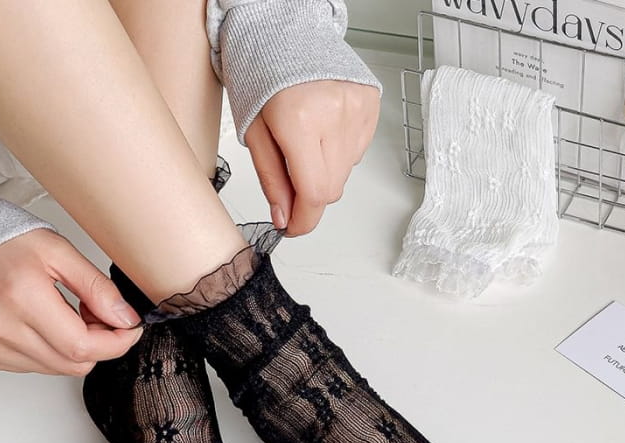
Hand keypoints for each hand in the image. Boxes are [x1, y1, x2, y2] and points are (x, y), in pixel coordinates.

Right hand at [0, 228, 142, 374]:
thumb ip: (98, 288)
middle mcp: (2, 329)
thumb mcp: (60, 253)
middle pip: (74, 363)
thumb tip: (126, 318)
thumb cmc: (7, 243)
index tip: (129, 328)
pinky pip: (36, 366)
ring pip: (58, 368)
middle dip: (100, 343)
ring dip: (77, 348)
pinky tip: (49, 325)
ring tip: (69, 314)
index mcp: (22, 299)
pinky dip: (54, 350)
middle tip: (97, 314)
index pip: (83, 346)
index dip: (117, 342)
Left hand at [245, 80, 379, 235]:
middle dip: (309, 195)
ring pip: (345, 172)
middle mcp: (335, 114)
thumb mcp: (254, 133)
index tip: (294, 228)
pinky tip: (322, 131)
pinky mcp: (370, 105)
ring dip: (324, 172)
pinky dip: (338, 152)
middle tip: (291, 182)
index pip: (314, 192)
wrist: (284, 31)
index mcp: (300, 120)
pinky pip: (356, 152)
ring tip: (305, 143)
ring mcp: (357, 109)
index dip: (304, 220)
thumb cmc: (262, 76)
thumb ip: (272, 179)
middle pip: (331, 188)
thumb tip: (285, 217)